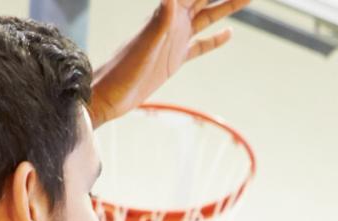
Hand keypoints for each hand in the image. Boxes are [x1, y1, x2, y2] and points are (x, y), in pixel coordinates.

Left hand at [89, 0, 250, 125]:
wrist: (108, 94)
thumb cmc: (122, 71)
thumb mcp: (144, 47)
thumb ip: (159, 23)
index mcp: (168, 15)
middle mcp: (173, 22)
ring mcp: (175, 40)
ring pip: (207, 18)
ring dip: (226, 8)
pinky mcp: (175, 60)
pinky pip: (200, 46)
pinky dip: (215, 40)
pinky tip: (228, 34)